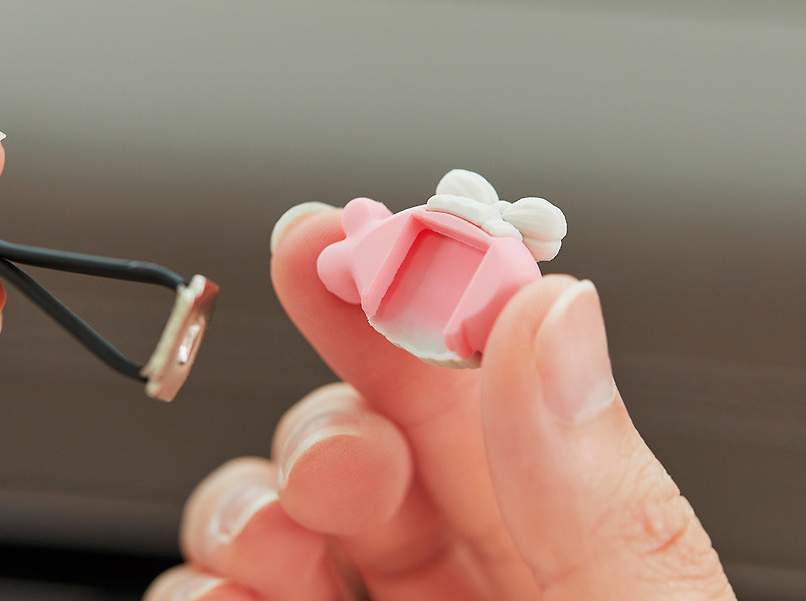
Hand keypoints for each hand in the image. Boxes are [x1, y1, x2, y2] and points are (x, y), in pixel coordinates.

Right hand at [146, 205, 735, 600]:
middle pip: (366, 439)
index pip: (481, 386)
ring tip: (271, 533)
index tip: (357, 240)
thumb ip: (606, 493)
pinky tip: (216, 599)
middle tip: (347, 455)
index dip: (416, 302)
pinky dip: (200, 590)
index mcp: (566, 536)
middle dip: (328, 417)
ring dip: (249, 502)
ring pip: (279, 515)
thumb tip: (555, 313)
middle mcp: (468, 572)